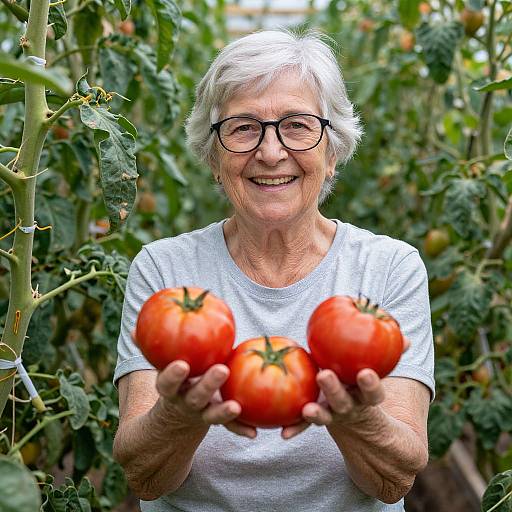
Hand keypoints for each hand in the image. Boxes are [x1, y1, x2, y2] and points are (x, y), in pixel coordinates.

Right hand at [154, 360, 256, 438]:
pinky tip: (254, 432)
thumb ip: (149, 350)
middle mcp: (185, 403)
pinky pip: (229, 426)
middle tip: (221, 370)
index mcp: (170, 390)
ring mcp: (201, 414)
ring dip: (223, 412)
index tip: (182, 365)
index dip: (173, 376)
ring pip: (211, 414)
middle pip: (195, 397)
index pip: (167, 384)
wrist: (173, 420)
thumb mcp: (159, 368)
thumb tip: (133, 330)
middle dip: (207, 385)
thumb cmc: (172, 381)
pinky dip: (241, 428)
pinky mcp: (216, 420)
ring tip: (235, 407)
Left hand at [281, 337, 410, 439]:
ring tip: (308, 409)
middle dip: (335, 391)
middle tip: (325, 375)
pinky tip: (283, 434)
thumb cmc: (364, 380)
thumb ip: (391, 355)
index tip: (365, 373)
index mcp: (366, 396)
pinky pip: (305, 424)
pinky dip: (296, 427)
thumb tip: (408, 340)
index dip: (370, 384)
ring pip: (326, 415)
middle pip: (344, 402)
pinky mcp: (317, 417)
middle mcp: (351, 406)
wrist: (360, 420)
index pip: (373, 392)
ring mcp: (334, 415)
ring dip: (316, 414)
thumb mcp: (378, 370)